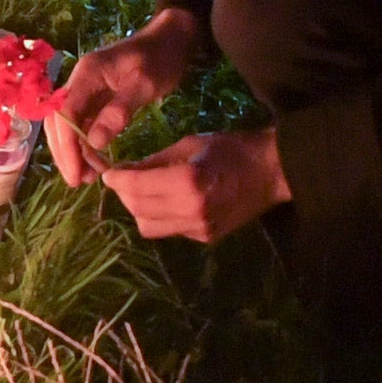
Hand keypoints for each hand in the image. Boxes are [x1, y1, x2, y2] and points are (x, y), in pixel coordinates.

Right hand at [47, 7, 200, 183]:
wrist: (171, 37)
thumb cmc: (160, 58)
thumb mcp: (145, 84)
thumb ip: (119, 111)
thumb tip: (94, 142)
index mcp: (86, 74)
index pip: (63, 115)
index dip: (67, 147)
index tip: (77, 174)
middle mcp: (78, 81)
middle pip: (57, 121)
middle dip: (64, 153)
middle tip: (79, 181)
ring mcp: (85, 89)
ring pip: (65, 124)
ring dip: (71, 150)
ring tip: (87, 176)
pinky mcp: (94, 97)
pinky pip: (80, 122)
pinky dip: (83, 143)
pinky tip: (94, 160)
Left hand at [98, 125, 291, 243]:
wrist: (272, 173)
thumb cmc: (232, 149)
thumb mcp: (189, 144)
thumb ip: (154, 160)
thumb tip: (122, 170)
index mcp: (189, 182)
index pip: (136, 187)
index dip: (116, 180)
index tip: (109, 172)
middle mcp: (192, 211)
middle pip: (138, 209)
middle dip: (124, 194)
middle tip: (123, 179)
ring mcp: (200, 228)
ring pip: (148, 226)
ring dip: (138, 209)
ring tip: (143, 190)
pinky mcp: (206, 238)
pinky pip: (169, 230)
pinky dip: (159, 216)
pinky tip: (165, 200)